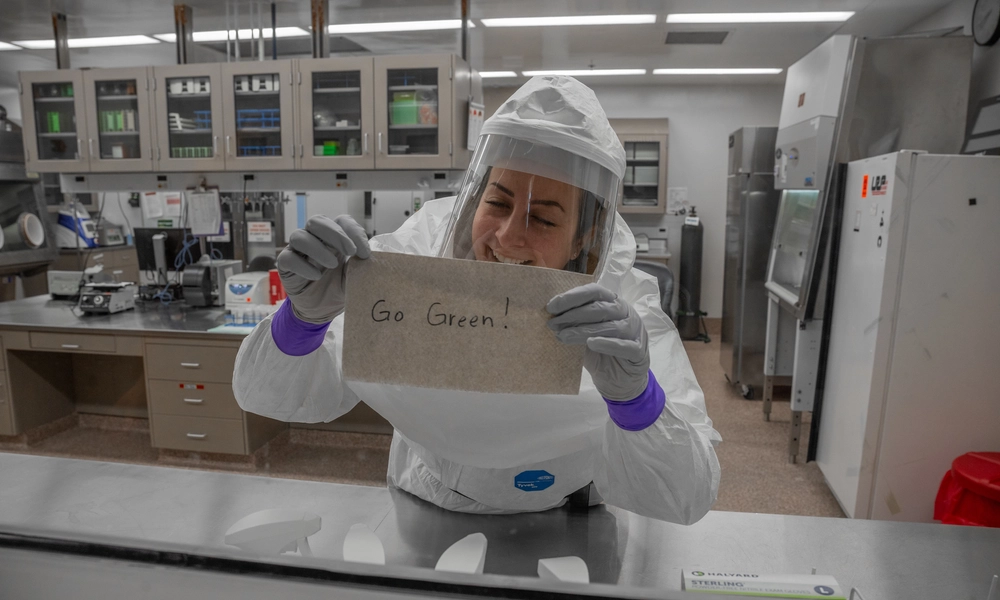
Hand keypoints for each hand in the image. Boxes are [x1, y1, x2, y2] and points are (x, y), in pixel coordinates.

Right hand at [276, 215, 369, 323]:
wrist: (322, 310)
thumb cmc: (339, 287)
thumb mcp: (355, 276)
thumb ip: (362, 264)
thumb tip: (377, 258)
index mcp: (333, 237)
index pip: (341, 221)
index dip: (353, 231)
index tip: (365, 253)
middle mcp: (314, 239)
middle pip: (316, 221)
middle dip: (335, 234)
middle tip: (350, 251)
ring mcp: (297, 251)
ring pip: (299, 236)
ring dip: (318, 249)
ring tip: (332, 264)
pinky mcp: (286, 265)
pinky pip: (287, 258)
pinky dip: (302, 265)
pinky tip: (316, 276)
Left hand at [547, 283, 649, 400]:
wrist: (618, 381)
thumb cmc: (600, 353)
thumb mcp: (584, 335)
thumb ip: (574, 323)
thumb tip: (550, 316)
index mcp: (613, 303)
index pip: (594, 292)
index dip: (572, 297)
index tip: (551, 307)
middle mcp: (626, 313)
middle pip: (600, 308)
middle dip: (573, 314)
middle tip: (553, 324)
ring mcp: (635, 331)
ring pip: (611, 326)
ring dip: (583, 330)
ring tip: (563, 336)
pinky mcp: (638, 352)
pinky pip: (624, 346)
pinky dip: (607, 343)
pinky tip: (591, 343)